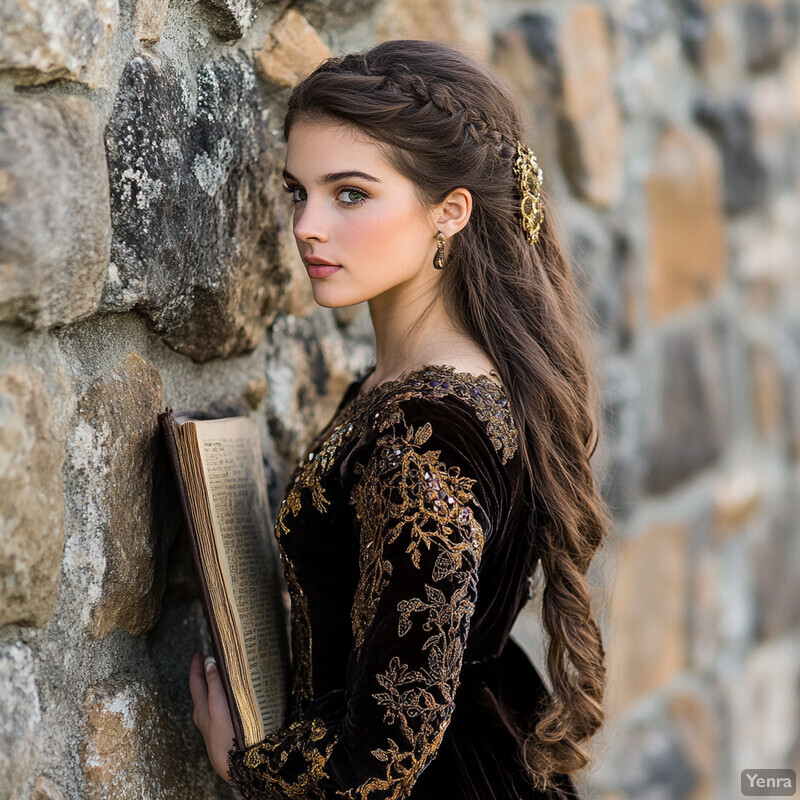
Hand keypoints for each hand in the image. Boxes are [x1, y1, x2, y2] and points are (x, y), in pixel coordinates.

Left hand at [189, 650, 235, 781]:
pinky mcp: (221, 730)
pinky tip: (229, 699)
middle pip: (200, 689)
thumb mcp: (218, 705)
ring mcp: (211, 723)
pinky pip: (217, 707)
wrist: (233, 764)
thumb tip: (209, 662)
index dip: (197, 665)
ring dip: (212, 685)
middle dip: (203, 673)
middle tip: (210, 659)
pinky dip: (219, 697)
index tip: (198, 653)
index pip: (196, 680)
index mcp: (201, 706)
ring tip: (221, 675)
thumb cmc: (225, 734)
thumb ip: (214, 684)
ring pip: (208, 699)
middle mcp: (203, 715)